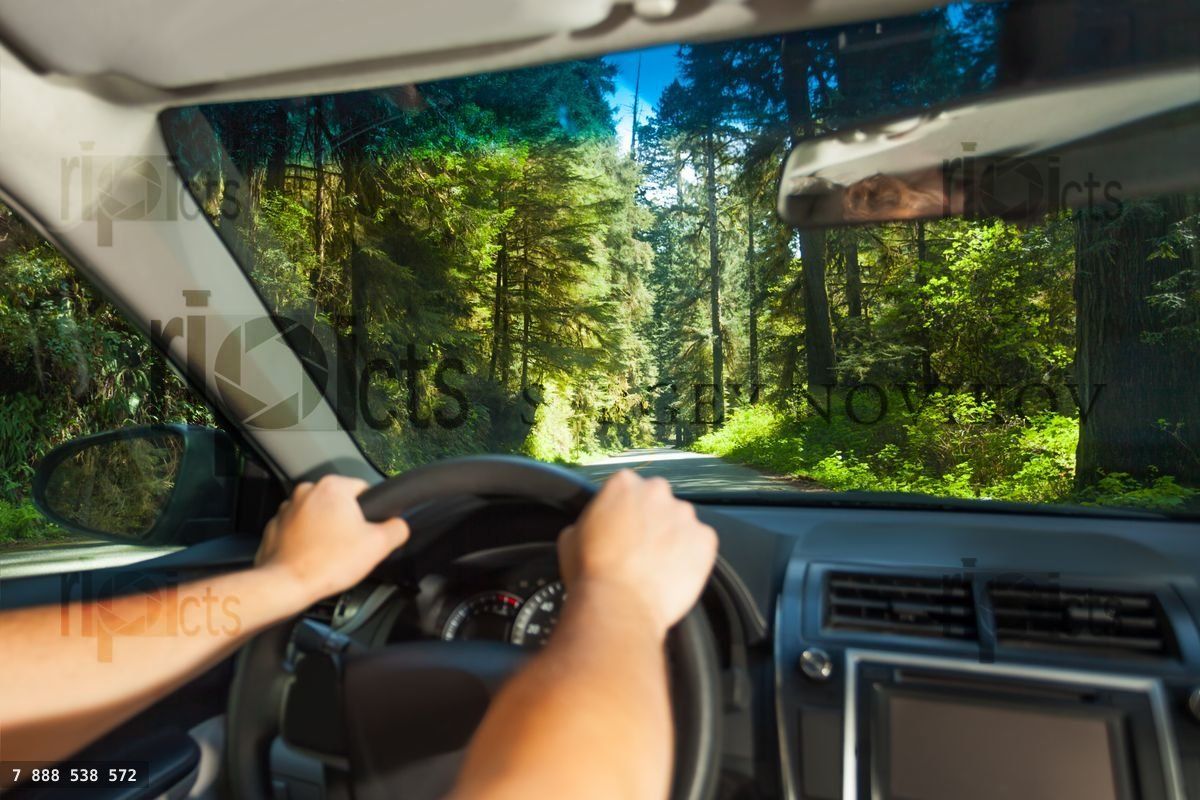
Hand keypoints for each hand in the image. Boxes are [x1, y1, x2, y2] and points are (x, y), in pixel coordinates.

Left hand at [255, 475, 409, 603]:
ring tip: (330, 554)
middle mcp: (307, 490)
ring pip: (318, 515)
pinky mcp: (274, 526)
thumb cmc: (329, 562)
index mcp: (332, 487)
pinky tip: (313, 556)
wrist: (287, 585)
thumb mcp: (379, 545)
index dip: (371, 512)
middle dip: (346, 521)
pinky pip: (298, 528)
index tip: (367, 532)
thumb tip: (399, 525)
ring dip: (325, 529)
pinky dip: (306, 539)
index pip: (364, 489)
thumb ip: (398, 528)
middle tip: (350, 546)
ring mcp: (287, 508)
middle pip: (340, 502)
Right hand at [558, 470, 717, 637]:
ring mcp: (684, 515)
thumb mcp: (570, 537)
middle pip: (657, 500)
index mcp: (623, 484)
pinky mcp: (705, 539)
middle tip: (638, 547)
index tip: (621, 527)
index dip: (623, 510)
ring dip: (672, 537)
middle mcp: (657, 492)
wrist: (619, 606)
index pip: (627, 486)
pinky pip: (701, 542)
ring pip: (680, 522)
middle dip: (651, 519)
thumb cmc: (592, 574)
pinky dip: (691, 555)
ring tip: (656, 565)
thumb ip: (588, 520)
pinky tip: (672, 573)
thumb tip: (593, 526)